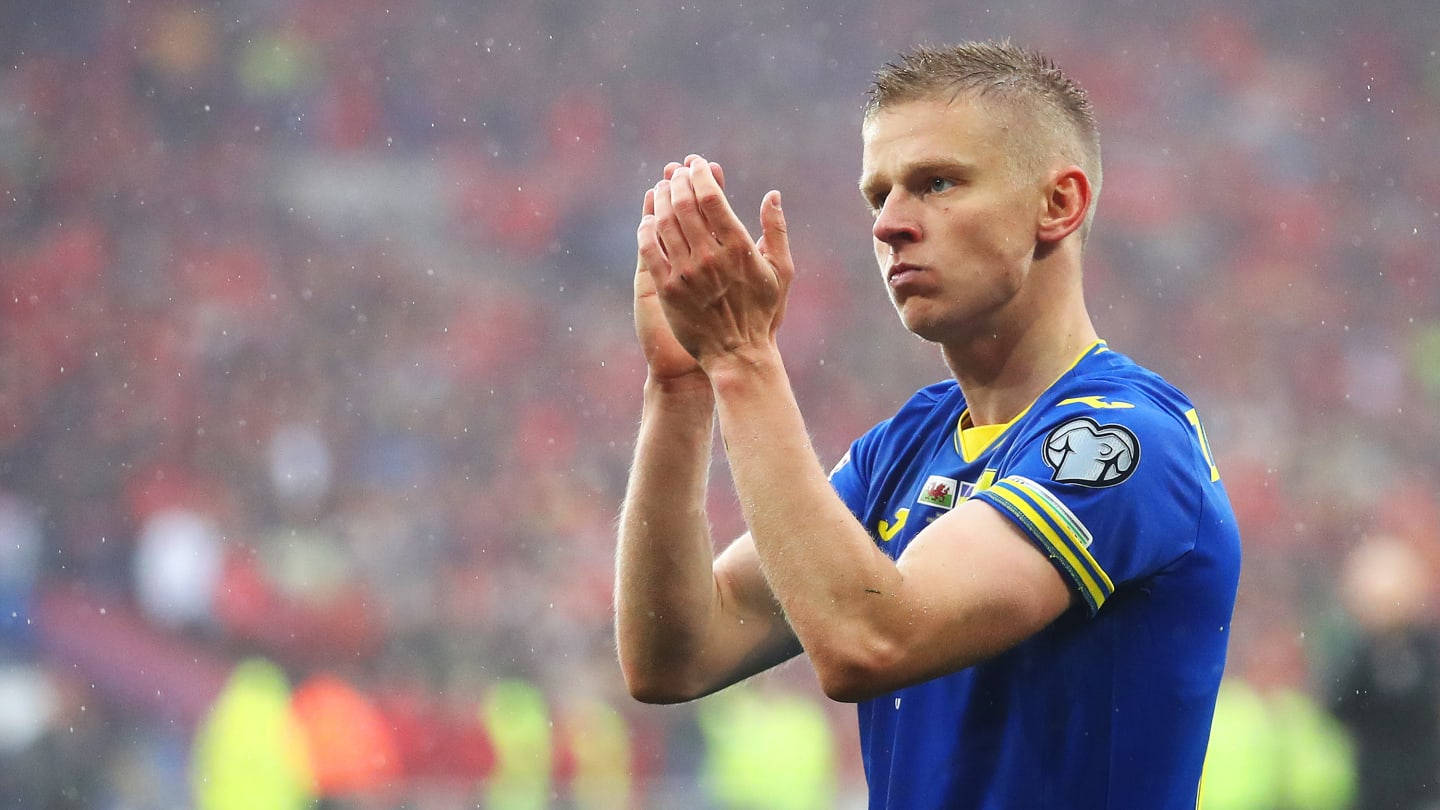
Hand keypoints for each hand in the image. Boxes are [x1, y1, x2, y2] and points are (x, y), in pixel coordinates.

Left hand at [638, 155, 793, 371]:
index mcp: (739, 248)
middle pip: (685, 205)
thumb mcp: (781, 272)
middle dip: (678, 181)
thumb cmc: (763, 313)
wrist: (737, 354)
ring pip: (665, 223)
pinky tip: (648, 219)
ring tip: (662, 187)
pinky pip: (650, 250)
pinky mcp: (667, 289)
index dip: (700, 174)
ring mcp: (685, 273)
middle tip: (676, 171)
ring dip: (661, 199)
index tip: (696, 164)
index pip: (712, 198)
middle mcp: (710, 257)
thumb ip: (777, 231)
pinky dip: (647, 229)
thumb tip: (772, 195)